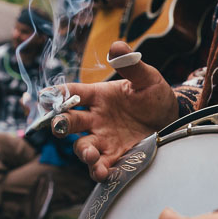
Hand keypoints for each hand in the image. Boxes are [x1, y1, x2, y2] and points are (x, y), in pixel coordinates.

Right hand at [51, 41, 178, 180]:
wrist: (173, 121)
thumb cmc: (156, 97)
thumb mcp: (148, 79)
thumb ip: (132, 65)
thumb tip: (116, 45)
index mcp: (98, 96)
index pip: (73, 93)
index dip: (57, 94)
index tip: (45, 96)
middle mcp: (95, 119)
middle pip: (70, 121)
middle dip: (60, 124)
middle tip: (59, 126)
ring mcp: (103, 140)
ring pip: (82, 147)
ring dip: (83, 151)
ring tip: (90, 154)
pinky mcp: (114, 157)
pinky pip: (100, 166)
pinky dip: (98, 170)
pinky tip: (103, 172)